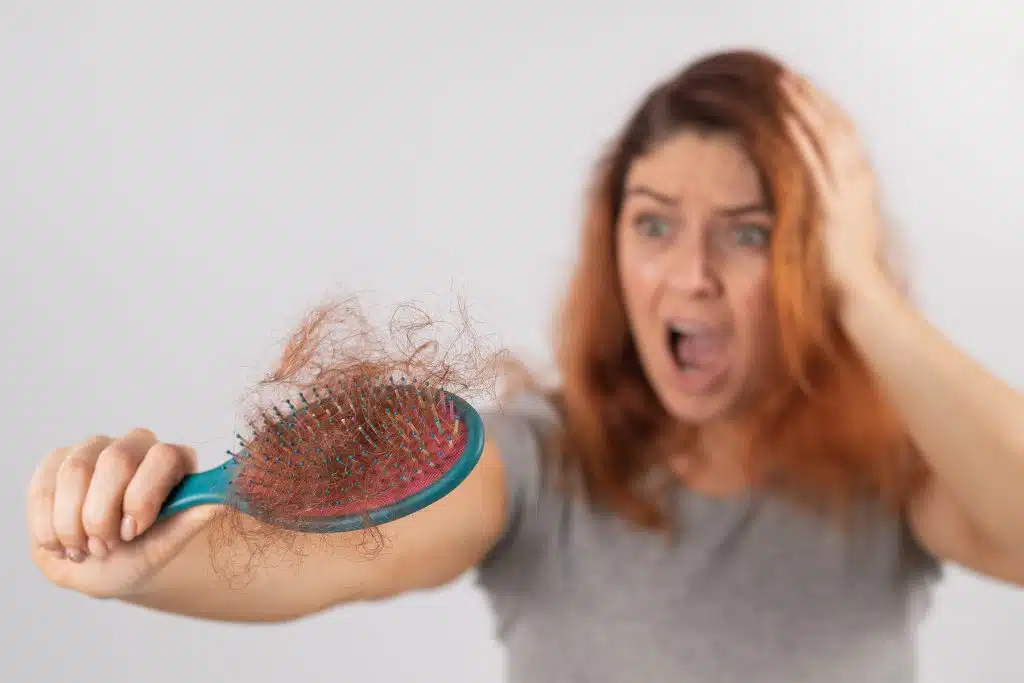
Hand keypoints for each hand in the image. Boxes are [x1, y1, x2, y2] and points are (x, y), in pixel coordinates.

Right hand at [26, 428, 217, 598]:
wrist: (100, 567)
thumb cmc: (140, 553)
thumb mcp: (164, 547)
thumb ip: (187, 522)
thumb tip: (217, 501)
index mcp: (174, 460)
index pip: (163, 457)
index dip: (142, 497)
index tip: (132, 532)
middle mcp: (137, 445)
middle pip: (116, 460)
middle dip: (103, 514)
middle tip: (105, 546)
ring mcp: (95, 448)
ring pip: (74, 471)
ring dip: (72, 523)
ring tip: (84, 550)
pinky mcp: (57, 460)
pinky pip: (43, 485)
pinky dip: (48, 525)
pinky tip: (61, 544)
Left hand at [778, 70, 887, 301]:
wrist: (856, 295)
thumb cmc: (842, 273)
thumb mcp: (836, 230)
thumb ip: (825, 208)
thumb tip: (805, 198)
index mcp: (860, 184)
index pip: (842, 135)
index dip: (822, 110)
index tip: (803, 91)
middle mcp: (857, 180)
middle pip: (835, 125)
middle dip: (811, 99)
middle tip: (788, 77)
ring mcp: (846, 190)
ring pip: (825, 136)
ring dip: (803, 108)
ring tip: (782, 85)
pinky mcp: (830, 203)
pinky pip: (813, 162)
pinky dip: (800, 137)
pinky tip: (784, 119)